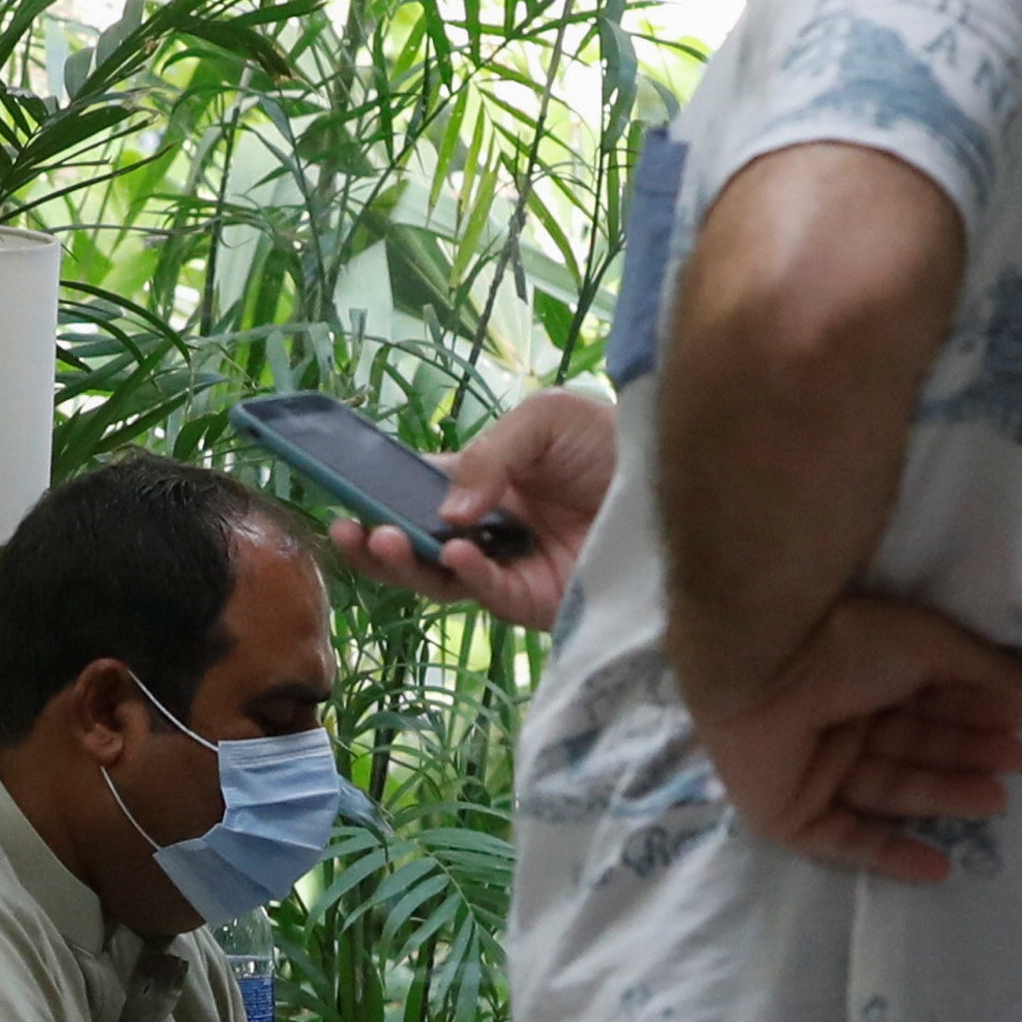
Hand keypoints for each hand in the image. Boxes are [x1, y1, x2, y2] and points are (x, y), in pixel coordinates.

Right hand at [339, 392, 615, 639]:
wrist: (677, 477)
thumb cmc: (611, 440)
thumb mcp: (545, 420)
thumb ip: (491, 455)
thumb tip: (447, 512)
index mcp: (481, 481)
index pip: (415, 494)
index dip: (377, 496)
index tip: (344, 493)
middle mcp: (486, 528)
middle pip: (416, 545)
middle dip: (376, 542)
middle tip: (349, 530)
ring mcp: (507, 567)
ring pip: (440, 578)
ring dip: (407, 563)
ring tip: (385, 541)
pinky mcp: (534, 600)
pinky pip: (489, 592)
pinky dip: (468, 575)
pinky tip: (456, 552)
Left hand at [683, 590, 1021, 880]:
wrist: (764, 656)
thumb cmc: (850, 637)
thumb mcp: (936, 649)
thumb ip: (999, 672)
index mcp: (864, 673)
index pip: (929, 703)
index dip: (975, 714)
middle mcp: (837, 719)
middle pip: (911, 748)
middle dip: (963, 756)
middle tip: (1015, 764)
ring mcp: (810, 767)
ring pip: (886, 790)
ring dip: (941, 795)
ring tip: (995, 799)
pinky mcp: (784, 811)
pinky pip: (841, 840)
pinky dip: (888, 853)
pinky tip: (939, 868)